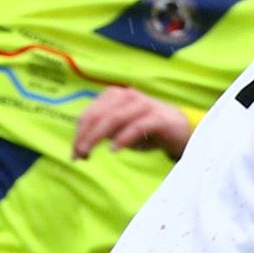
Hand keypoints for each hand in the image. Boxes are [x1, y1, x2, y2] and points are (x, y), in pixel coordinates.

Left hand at [73, 88, 193, 159]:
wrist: (180, 129)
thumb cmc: (146, 129)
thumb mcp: (120, 130)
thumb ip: (102, 132)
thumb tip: (80, 147)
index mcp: (114, 96)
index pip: (89, 114)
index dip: (78, 133)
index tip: (74, 153)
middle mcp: (127, 96)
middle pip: (98, 115)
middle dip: (85, 136)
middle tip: (78, 156)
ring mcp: (143, 105)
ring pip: (113, 119)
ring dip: (97, 137)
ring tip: (88, 153)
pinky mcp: (157, 117)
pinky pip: (136, 126)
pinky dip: (122, 138)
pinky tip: (113, 150)